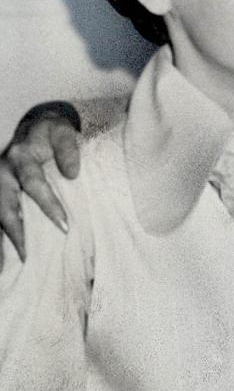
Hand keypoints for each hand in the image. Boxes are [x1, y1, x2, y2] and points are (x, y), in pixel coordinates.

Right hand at [0, 102, 82, 266]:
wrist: (36, 127)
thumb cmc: (53, 132)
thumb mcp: (62, 132)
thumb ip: (68, 148)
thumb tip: (71, 173)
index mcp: (20, 158)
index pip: (33, 184)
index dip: (48, 205)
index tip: (64, 225)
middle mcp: (3, 173)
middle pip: (5, 206)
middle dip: (18, 231)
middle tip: (32, 255)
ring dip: (7, 239)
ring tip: (17, 263)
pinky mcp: (1, 195)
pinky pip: (1, 217)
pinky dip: (5, 236)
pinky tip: (12, 258)